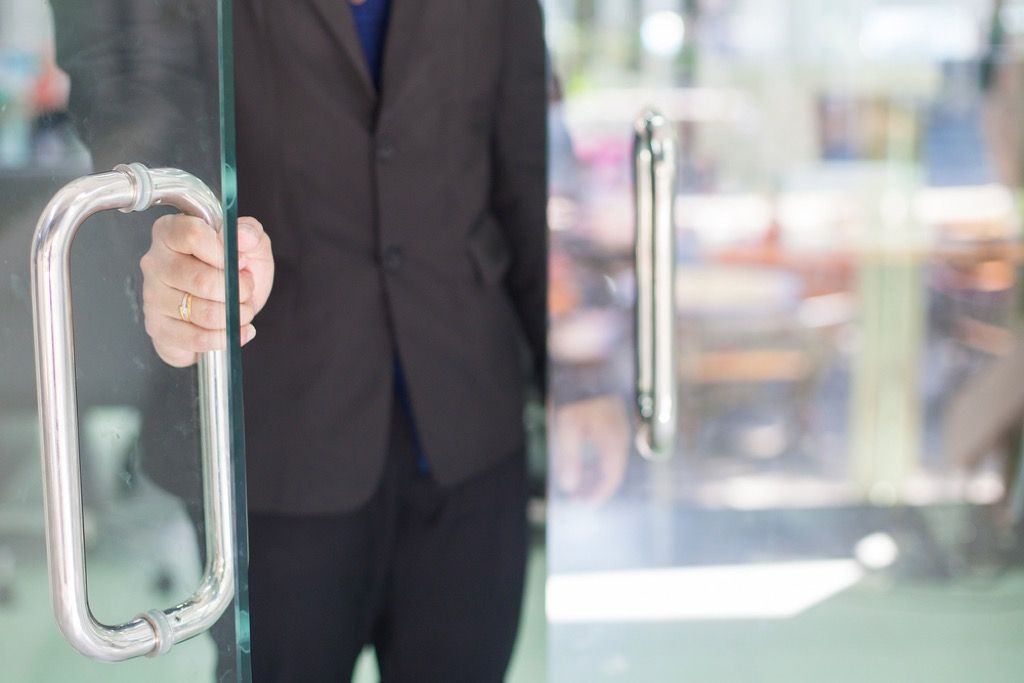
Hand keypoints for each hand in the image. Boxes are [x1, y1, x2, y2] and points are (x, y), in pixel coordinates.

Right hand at [139, 214, 273, 366]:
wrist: (229, 303)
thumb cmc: (235, 269)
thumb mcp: (251, 245)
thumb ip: (251, 233)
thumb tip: (243, 237)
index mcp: (171, 232)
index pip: (192, 236)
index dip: (224, 253)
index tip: (241, 261)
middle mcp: (155, 262)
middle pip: (201, 280)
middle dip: (237, 291)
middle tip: (247, 290)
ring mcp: (152, 296)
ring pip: (203, 312)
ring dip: (235, 315)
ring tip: (242, 309)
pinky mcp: (157, 326)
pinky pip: (196, 338)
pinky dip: (225, 337)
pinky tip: (236, 330)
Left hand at [554, 394, 630, 502]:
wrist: (585, 364)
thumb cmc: (575, 396)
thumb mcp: (566, 427)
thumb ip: (569, 457)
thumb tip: (569, 485)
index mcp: (612, 442)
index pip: (611, 478)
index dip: (598, 495)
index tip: (582, 505)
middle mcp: (620, 437)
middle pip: (612, 471)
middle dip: (594, 487)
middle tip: (577, 499)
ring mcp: (618, 427)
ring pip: (609, 460)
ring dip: (594, 474)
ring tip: (576, 484)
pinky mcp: (611, 420)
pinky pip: (607, 448)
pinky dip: (595, 460)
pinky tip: (581, 461)